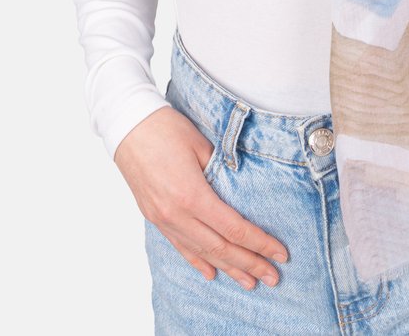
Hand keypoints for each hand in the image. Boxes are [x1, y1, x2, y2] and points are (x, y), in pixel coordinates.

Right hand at [114, 105, 288, 290]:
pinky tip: (211, 273)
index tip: (280, 253)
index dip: (259, 243)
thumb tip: (240, 190)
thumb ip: (223, 171)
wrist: (128, 126)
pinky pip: (180, 245)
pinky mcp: (154, 217)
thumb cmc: (165, 129)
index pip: (234, 229)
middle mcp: (176, 215)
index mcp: (192, 196)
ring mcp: (163, 219)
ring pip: (201, 252)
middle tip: (273, 277)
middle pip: (221, 248)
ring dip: (227, 269)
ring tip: (249, 282)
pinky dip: (198, 261)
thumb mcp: (201, 145)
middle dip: (250, 264)